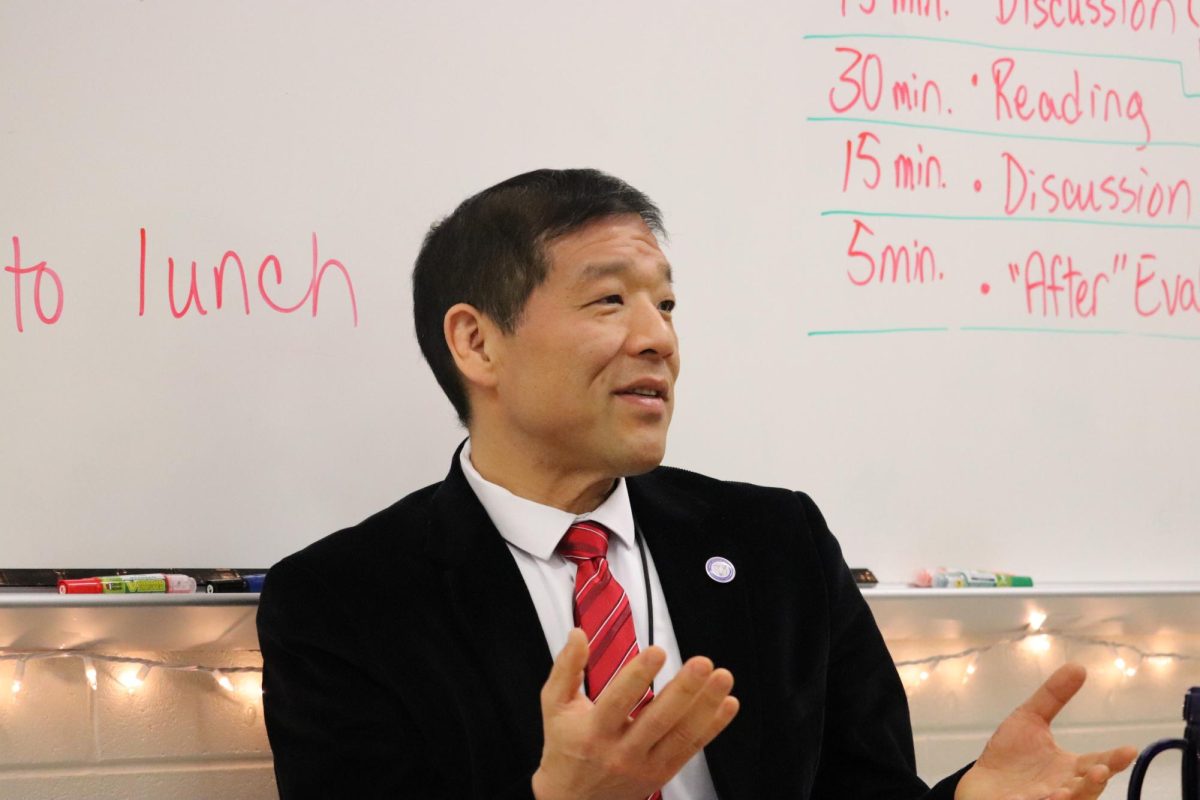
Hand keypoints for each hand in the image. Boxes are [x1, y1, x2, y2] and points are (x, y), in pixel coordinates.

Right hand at [531, 628, 738, 799]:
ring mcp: (645, 766)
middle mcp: (621, 752)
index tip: (658, 652)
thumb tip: (579, 634)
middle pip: (657, 720)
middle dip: (683, 690)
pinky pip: (691, 749)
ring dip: (706, 706)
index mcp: (593, 731)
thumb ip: (566, 668)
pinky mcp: (662, 774)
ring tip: (722, 677)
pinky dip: (713, 727)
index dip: (638, 676)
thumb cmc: (565, 746)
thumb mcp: (555, 706)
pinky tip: (728, 703)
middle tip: (702, 663)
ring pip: (681, 736)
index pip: (618, 701)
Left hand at [956, 663, 1136, 799]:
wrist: (982, 783)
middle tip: (1101, 770)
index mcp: (1070, 768)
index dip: (1114, 760)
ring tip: (1072, 787)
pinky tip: (1049, 796)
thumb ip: (1053, 696)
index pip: (1098, 764)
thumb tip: (1078, 667)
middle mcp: (1065, 788)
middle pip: (1088, 788)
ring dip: (1076, 795)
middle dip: (1096, 781)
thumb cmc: (1010, 755)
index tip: (1130, 750)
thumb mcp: (1030, 719)